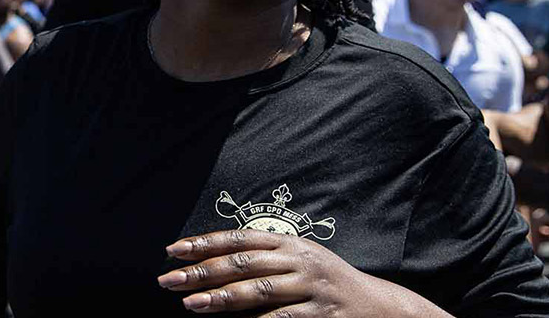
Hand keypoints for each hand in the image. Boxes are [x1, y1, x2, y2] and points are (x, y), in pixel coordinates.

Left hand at [158, 229, 432, 315]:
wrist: (380, 308)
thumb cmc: (326, 284)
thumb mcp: (299, 261)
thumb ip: (263, 259)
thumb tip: (209, 264)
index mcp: (290, 244)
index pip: (240, 238)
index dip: (205, 243)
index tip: (173, 250)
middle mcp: (300, 261)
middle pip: (243, 263)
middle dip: (202, 271)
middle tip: (168, 279)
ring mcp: (311, 288)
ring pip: (259, 291)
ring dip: (222, 298)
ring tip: (191, 304)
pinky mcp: (321, 316)